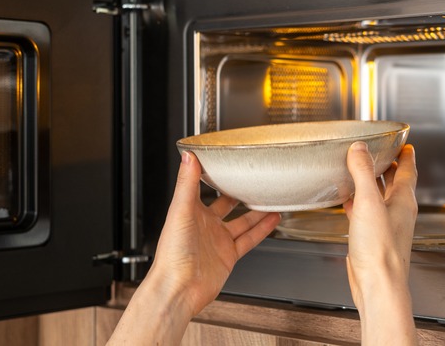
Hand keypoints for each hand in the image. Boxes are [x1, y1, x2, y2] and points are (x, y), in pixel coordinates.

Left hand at [109, 151, 280, 344]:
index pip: (203, 187)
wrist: (179, 288)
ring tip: (271, 197)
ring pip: (242, 221)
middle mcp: (205, 225)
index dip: (213, 174)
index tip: (226, 161)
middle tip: (253, 179)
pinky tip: (273, 219)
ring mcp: (218, 240)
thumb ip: (186, 183)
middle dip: (238, 192)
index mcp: (190, 211)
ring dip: (256, 210)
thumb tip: (188, 156)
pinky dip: (262, 229)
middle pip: (226, 204)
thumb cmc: (172, 253)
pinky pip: (249, 239)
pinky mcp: (229, 255)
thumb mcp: (180, 210)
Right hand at [343, 142, 417, 344]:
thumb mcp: (368, 203)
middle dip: (388, 166)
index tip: (403, 143)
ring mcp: (386, 226)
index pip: (408, 170)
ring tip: (360, 172)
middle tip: (379, 153)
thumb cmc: (380, 249)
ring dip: (371, 183)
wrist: (377, 284)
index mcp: (403, 201)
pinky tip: (347, 202)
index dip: (405, 154)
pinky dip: (358, 203)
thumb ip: (362, 173)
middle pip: (395, 183)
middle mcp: (398, 212)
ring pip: (380, 197)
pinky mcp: (372, 238)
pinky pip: (365, 213)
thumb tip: (359, 149)